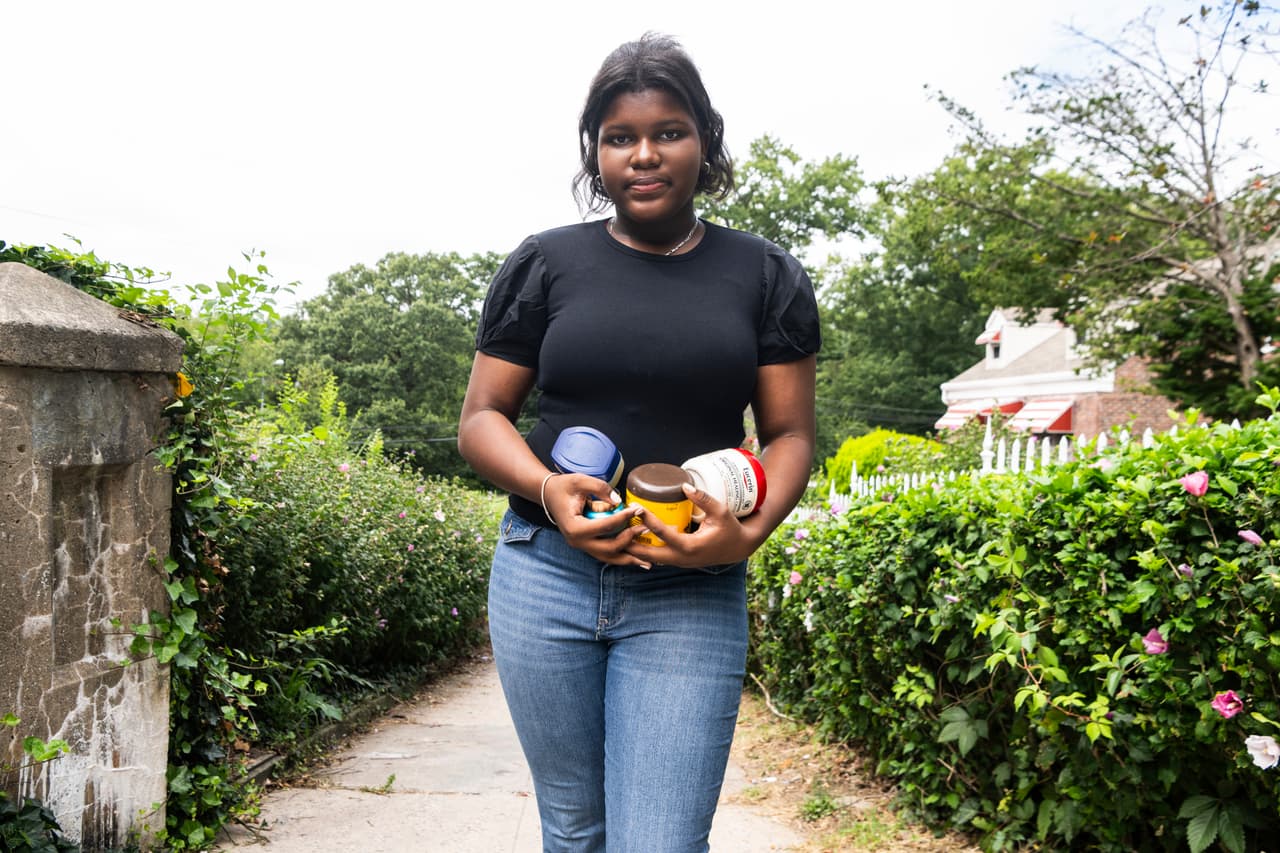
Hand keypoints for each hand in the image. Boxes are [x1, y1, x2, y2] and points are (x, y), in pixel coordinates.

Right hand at [543, 473, 653, 567]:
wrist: (550, 495)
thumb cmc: (564, 487)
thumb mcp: (580, 480)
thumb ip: (600, 488)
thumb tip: (619, 501)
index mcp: (574, 527)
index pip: (605, 526)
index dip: (623, 518)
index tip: (637, 509)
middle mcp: (577, 541)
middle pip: (609, 548)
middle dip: (629, 540)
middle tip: (645, 529)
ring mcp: (581, 545)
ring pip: (608, 557)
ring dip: (627, 559)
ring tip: (646, 562)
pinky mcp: (586, 545)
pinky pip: (605, 553)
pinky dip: (620, 555)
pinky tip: (635, 559)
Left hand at [624, 482, 760, 567]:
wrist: (738, 548)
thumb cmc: (730, 529)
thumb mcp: (721, 511)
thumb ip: (703, 498)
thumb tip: (684, 486)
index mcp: (690, 546)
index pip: (663, 533)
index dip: (647, 519)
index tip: (635, 507)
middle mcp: (681, 558)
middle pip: (649, 554)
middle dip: (631, 543)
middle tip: (616, 529)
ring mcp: (679, 562)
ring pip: (651, 559)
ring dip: (635, 548)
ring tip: (619, 534)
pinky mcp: (678, 561)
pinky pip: (657, 557)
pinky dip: (645, 550)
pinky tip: (633, 540)